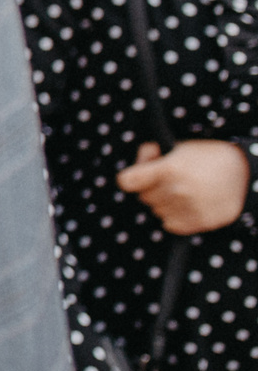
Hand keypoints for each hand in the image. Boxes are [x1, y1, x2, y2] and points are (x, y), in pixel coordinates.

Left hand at [116, 139, 249, 233]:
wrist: (244, 173)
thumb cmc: (207, 156)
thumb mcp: (177, 146)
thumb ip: (150, 152)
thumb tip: (139, 164)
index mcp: (168, 169)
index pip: (126, 181)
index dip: (131, 178)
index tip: (139, 176)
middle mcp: (177, 190)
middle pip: (143, 197)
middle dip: (152, 188)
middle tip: (171, 181)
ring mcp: (188, 208)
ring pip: (156, 211)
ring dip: (164, 203)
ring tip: (183, 192)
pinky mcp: (199, 223)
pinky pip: (169, 224)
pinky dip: (175, 216)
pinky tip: (188, 205)